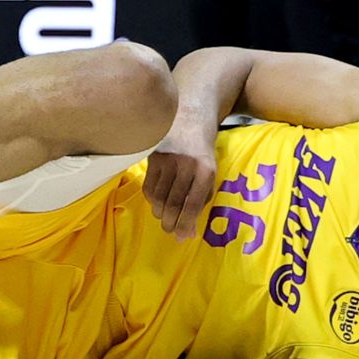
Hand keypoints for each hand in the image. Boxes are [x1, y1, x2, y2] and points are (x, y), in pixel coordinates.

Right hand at [143, 119, 217, 238]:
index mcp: (206, 171)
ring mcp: (168, 161)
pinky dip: (151, 200)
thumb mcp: (209, 175)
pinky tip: (157, 203)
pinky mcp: (154, 157)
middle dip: (171, 223)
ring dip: (160, 213)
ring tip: (164, 218)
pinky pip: (149, 187)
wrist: (189, 121)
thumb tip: (188, 232)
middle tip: (170, 231)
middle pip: (173, 204)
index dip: (186, 224)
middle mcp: (186, 165)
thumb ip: (201, 202)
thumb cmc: (201, 155)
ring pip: (159, 198)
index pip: (193, 205)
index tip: (182, 237)